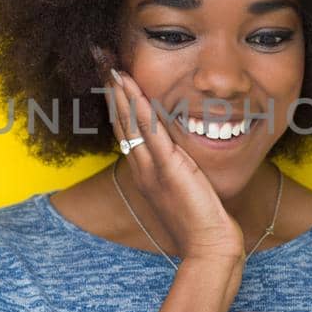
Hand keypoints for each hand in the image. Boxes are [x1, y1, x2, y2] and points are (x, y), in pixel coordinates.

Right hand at [92, 43, 245, 263]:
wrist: (209, 247)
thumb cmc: (201, 225)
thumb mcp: (184, 192)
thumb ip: (177, 173)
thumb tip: (181, 161)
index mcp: (145, 173)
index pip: (127, 131)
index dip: (118, 104)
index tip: (112, 80)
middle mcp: (142, 169)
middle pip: (122, 123)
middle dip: (113, 92)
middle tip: (102, 64)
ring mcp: (152, 169)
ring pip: (132, 124)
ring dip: (122, 94)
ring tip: (112, 68)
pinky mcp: (168, 169)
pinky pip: (152, 134)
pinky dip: (142, 110)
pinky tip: (135, 90)